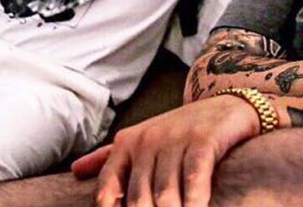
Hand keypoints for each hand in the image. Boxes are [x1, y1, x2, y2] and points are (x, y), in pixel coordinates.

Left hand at [72, 95, 260, 206]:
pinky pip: (194, 179)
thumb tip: (75, 171)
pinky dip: (195, 202)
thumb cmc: (181, 130)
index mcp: (127, 143)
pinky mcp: (203, 140)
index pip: (108, 188)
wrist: (227, 105)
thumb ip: (110, 159)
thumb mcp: (143, 140)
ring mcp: (175, 140)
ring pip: (165, 194)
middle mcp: (147, 141)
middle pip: (137, 199)